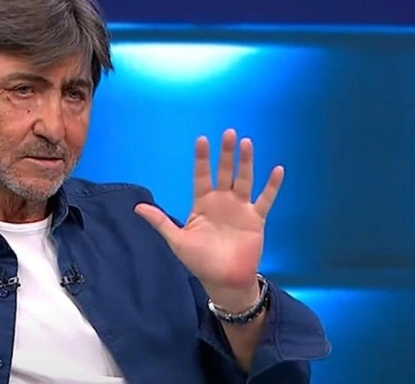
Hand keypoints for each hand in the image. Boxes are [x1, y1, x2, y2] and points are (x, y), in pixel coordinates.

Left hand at [134, 129, 283, 311]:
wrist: (224, 280)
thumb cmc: (200, 261)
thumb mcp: (177, 240)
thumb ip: (160, 222)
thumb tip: (136, 208)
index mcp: (202, 204)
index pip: (201, 176)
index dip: (202, 159)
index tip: (202, 140)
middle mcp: (222, 202)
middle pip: (224, 172)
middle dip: (226, 154)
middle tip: (228, 133)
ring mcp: (240, 208)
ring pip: (244, 180)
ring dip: (246, 162)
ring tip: (246, 143)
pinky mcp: (256, 219)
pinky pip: (265, 199)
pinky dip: (272, 185)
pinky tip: (278, 169)